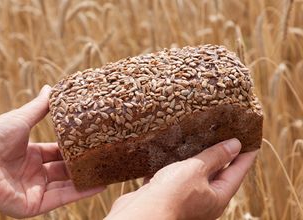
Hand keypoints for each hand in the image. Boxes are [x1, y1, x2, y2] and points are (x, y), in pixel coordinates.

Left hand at [0, 85, 104, 217]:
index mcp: (29, 155)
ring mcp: (32, 190)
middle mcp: (32, 174)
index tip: (91, 142)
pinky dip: (80, 193)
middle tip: (104, 157)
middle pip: (63, 170)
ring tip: (108, 172)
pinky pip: (60, 199)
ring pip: (66, 186)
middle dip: (82, 165)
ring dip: (86, 180)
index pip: (56, 153)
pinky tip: (99, 185)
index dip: (73, 149)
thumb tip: (50, 89)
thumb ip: (39, 108)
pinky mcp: (31, 205)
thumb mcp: (22, 119)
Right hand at [106, 139, 257, 219]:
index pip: (238, 171)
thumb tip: (235, 145)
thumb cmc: (172, 195)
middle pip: (217, 173)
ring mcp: (184, 197)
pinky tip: (172, 150)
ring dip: (196, 157)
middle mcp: (204, 198)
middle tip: (226, 135)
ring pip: (194, 173)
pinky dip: (174, 163)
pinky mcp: (167, 193)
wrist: (142, 213)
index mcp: (217, 196)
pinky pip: (174, 175)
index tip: (252, 141)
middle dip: (221, 154)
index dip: (245, 155)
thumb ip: (215, 157)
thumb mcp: (197, 170)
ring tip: (200, 138)